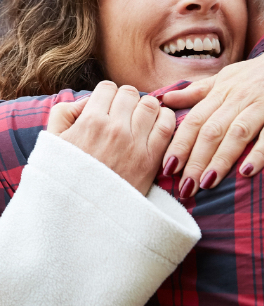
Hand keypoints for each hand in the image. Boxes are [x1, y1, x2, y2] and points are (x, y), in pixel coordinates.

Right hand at [47, 81, 175, 195]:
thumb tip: (87, 100)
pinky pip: (167, 124)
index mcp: (90, 122)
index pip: (108, 88)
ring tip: (139, 122)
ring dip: (145, 109)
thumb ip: (64, 112)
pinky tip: (156, 128)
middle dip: (126, 101)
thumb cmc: (65, 180)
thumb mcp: (53, 142)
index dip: (107, 96)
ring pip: (151, 104)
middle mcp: (114, 129)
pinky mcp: (152, 159)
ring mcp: (135, 144)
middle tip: (122, 117)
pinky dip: (165, 120)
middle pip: (130, 93)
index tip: (106, 109)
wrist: (82, 218)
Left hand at [161, 31, 263, 196]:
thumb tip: (164, 101)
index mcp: (222, 91)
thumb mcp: (227, 76)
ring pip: (237, 133)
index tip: (167, 168)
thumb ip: (196, 91)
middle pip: (212, 130)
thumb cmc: (262, 71)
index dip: (179, 144)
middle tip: (184, 187)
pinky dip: (259, 152)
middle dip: (195, 160)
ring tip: (207, 184)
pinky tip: (247, 172)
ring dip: (221, 159)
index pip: (194, 120)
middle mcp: (239, 97)